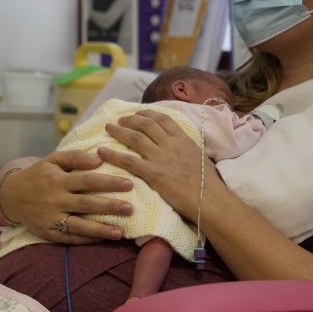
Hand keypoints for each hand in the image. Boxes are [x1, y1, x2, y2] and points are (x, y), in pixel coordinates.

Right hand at [0, 150, 132, 243]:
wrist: (11, 196)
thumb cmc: (38, 175)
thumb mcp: (52, 160)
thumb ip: (75, 157)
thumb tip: (98, 159)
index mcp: (58, 180)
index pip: (87, 181)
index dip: (109, 183)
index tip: (129, 184)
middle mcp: (55, 200)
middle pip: (87, 204)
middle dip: (110, 207)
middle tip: (130, 209)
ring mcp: (51, 218)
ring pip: (79, 226)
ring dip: (101, 230)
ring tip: (120, 233)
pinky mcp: (48, 233)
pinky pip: (70, 238)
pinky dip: (86, 239)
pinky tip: (102, 239)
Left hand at [101, 108, 222, 218]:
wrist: (210, 199)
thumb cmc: (208, 183)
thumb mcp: (200, 157)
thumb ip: (187, 148)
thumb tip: (181, 145)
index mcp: (183, 139)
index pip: (163, 119)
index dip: (148, 113)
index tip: (138, 112)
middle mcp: (170, 144)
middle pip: (146, 124)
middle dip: (130, 119)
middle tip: (119, 119)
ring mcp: (161, 158)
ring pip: (135, 137)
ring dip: (119, 130)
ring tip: (108, 128)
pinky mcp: (153, 173)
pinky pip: (128, 160)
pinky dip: (113, 154)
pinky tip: (101, 151)